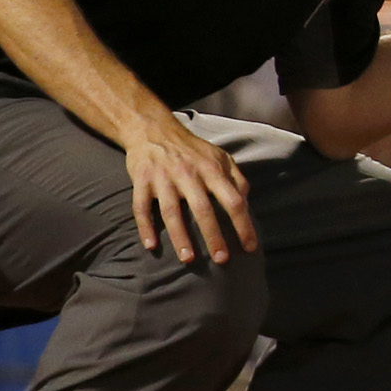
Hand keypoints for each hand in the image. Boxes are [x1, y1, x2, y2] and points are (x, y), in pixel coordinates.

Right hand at [127, 114, 257, 265]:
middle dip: (214, 236)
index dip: (243, 224)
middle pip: (203, 209)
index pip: (233, 200)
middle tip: (222, 260)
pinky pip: (141, 208)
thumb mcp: (220, 157)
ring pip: (171, 212)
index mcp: (212, 170)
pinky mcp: (141, 181)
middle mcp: (189, 174)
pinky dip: (145, 227)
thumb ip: (236, 178)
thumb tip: (246, 202)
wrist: (154, 130)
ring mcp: (163, 178)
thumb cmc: (192, 149)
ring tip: (188, 259)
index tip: (249, 247)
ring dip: (180, 237)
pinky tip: (151, 246)